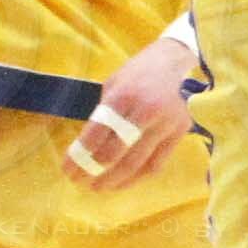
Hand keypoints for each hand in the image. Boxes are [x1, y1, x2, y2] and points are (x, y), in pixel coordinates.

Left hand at [64, 35, 197, 192]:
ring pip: (136, 163)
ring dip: (114, 180)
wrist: (177, 60)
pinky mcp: (179, 133)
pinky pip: (156, 164)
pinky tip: (124, 182)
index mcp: (123, 95)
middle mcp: (145, 111)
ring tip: (98, 187)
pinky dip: (138, 178)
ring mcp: (165, 124)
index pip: (96, 133)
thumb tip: (88, 147)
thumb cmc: (139, 72)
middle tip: (79, 181)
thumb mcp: (114, 84)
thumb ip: (104, 114)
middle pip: (115, 152)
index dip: (80, 155)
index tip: (67, 169)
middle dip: (93, 171)